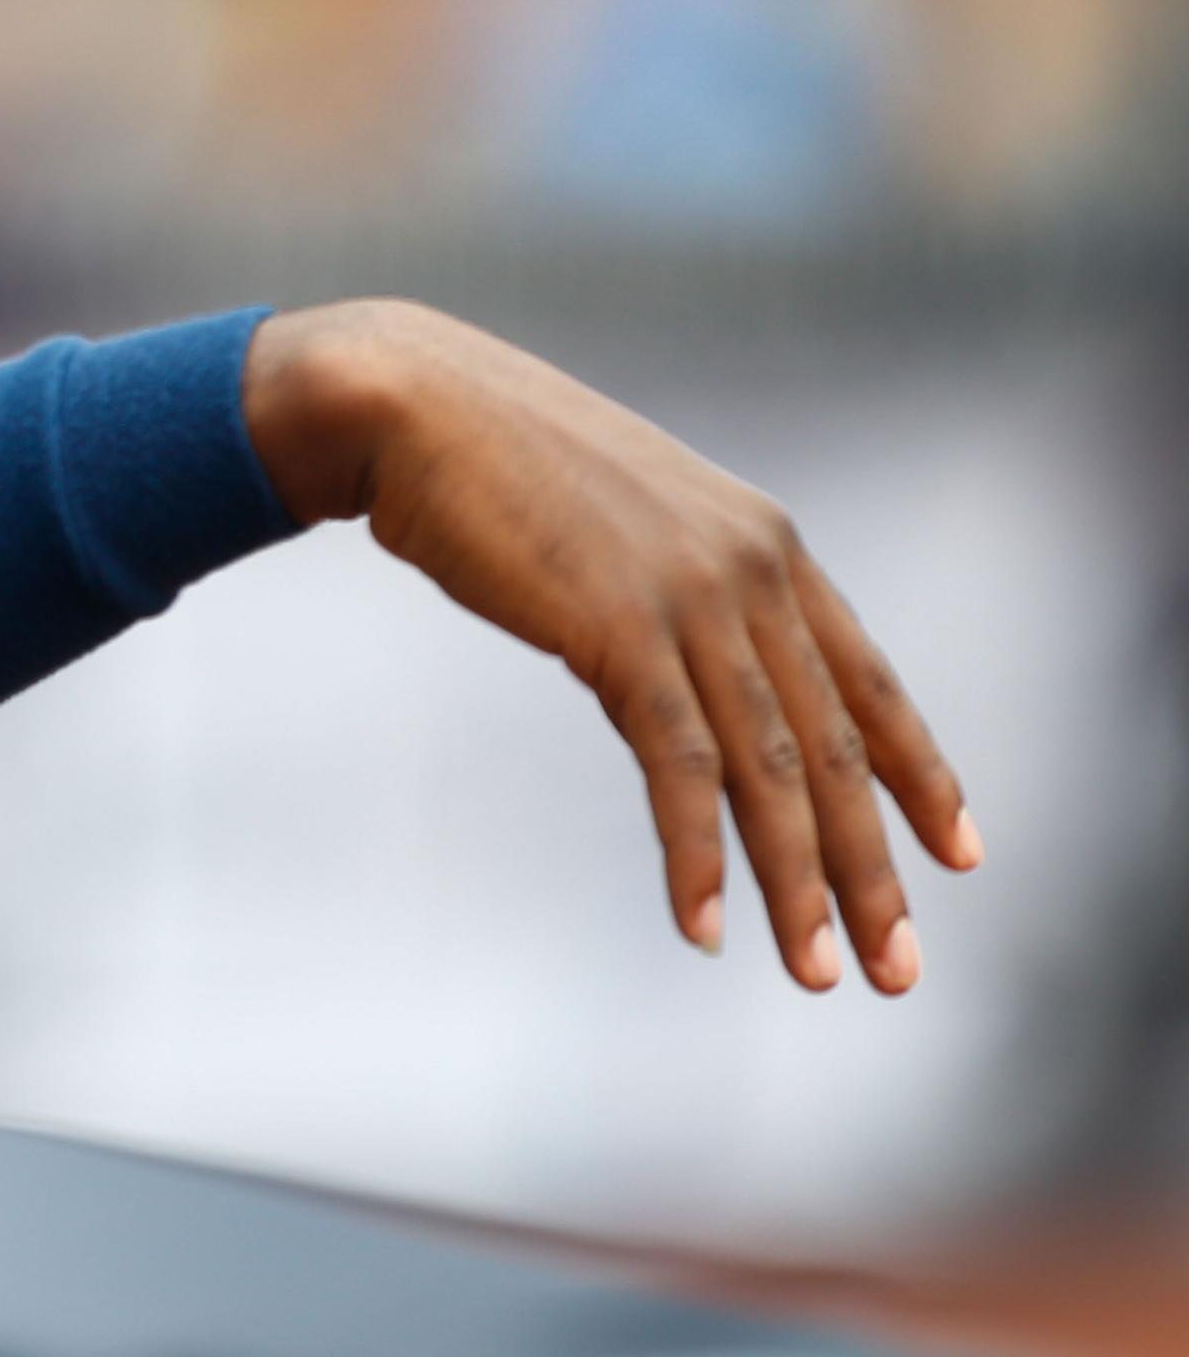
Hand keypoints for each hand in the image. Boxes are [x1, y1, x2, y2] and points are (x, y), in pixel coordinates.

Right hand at [244, 301, 981, 995]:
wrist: (412, 402)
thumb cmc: (498, 459)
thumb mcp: (621, 520)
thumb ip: (676, 589)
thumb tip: (684, 671)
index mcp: (764, 542)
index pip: (867, 680)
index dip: (921, 774)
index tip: (962, 857)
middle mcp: (751, 570)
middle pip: (834, 748)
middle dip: (872, 869)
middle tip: (898, 970)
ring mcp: (690, 597)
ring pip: (770, 769)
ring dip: (797, 884)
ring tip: (817, 972)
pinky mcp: (619, 626)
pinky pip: (677, 764)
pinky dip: (696, 853)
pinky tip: (702, 923)